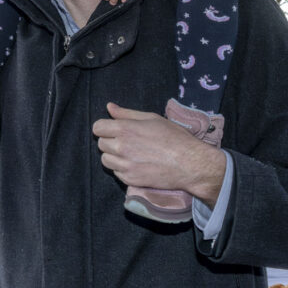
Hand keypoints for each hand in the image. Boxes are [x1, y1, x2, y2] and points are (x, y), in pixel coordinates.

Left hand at [92, 102, 225, 205]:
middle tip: (126, 141)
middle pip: (100, 143)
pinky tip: (136, 164)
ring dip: (114, 156)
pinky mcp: (130, 180)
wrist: (190, 164)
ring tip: (130, 154)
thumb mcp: (151, 118)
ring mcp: (125, 165)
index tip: (113, 129)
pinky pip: (116, 173)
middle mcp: (121, 147)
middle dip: (110, 141)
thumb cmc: (174, 137)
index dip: (104, 127)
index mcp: (125, 129)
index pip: (97, 127)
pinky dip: (122, 169)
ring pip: (106, 160)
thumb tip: (109, 107)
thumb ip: (127, 114)